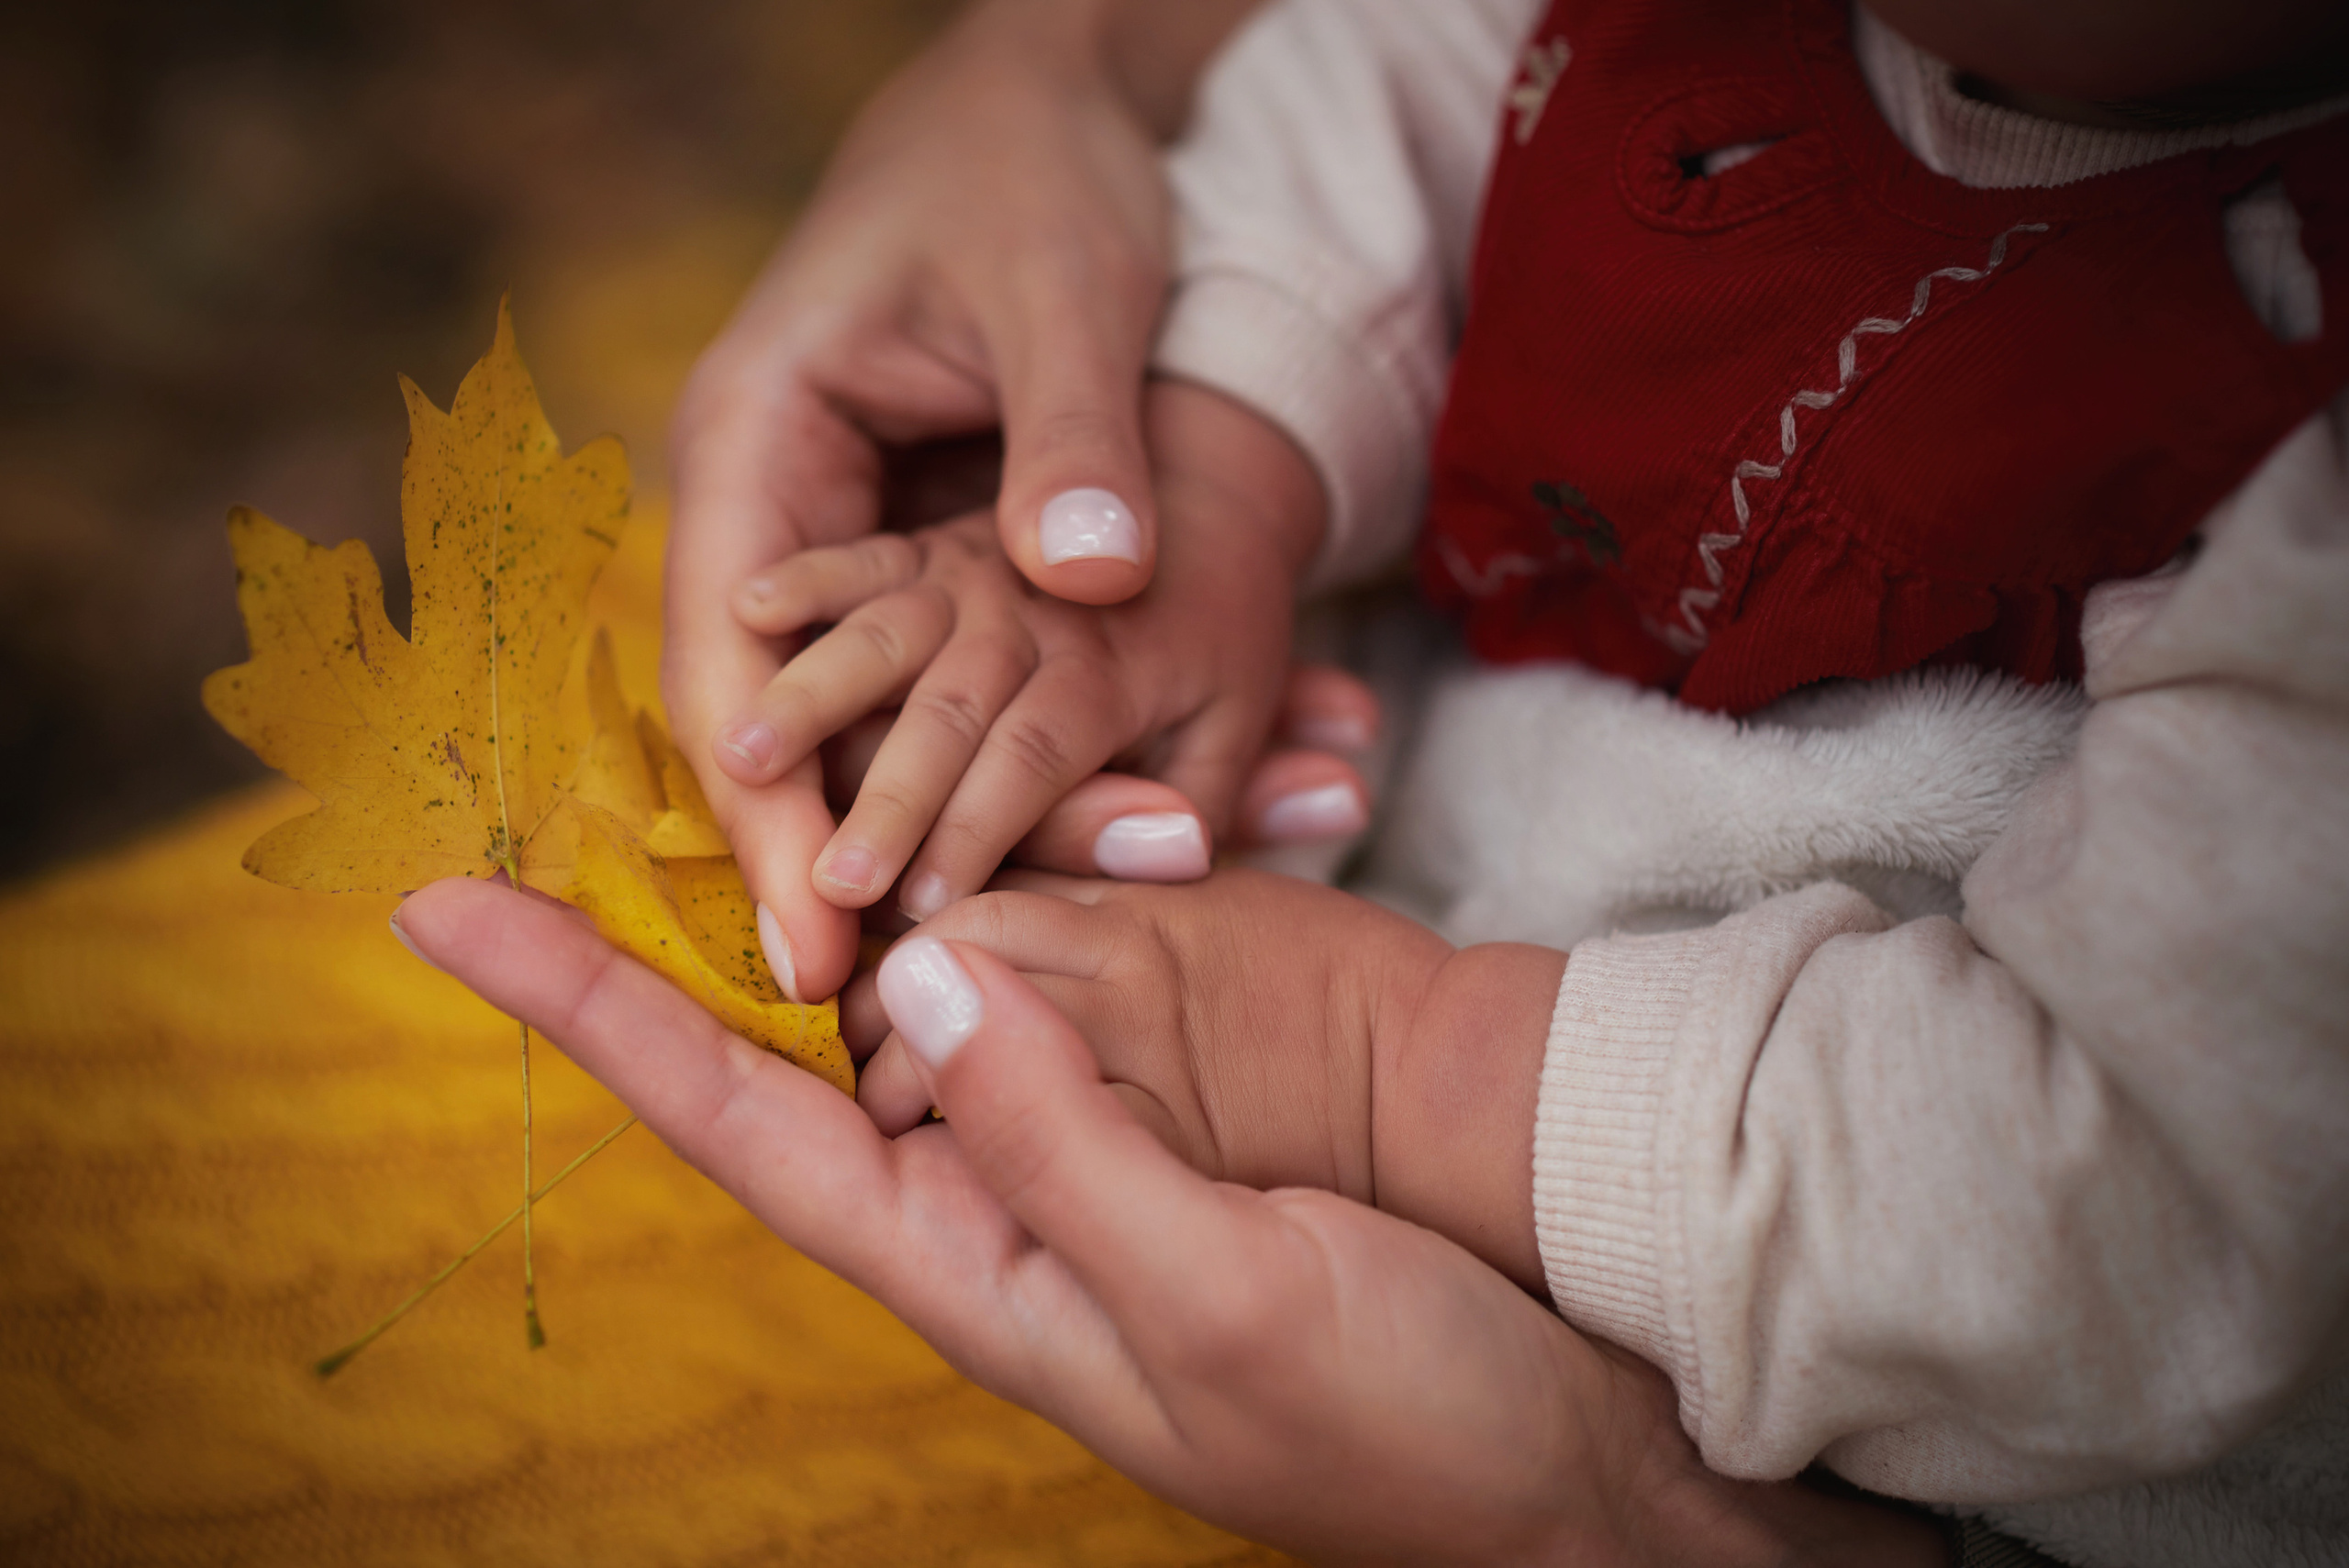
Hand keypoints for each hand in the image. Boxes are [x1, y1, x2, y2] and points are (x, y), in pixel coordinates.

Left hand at [392, 877, 1947, 1565]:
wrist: (1602, 1435)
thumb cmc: (1415, 1420)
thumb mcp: (1222, 1299)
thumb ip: (1059, 1138)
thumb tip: (915, 972)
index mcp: (978, 1265)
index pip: (741, 1124)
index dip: (588, 1013)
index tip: (441, 907)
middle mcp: (1018, 1184)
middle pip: (846, 1017)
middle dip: (804, 894)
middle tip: (767, 727)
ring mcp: (1116, 1125)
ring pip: (987, 955)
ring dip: (982, 859)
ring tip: (997, 769)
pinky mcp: (1213, 1078)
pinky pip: (1112, 951)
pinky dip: (1103, 870)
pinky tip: (1151, 811)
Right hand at [666, 0, 1253, 999]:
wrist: (1040, 106)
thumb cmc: (1032, 173)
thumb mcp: (1061, 290)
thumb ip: (1071, 438)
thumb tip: (1094, 585)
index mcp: (757, 439)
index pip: (730, 668)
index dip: (766, 823)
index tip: (811, 955)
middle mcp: (775, 508)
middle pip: (775, 728)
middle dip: (827, 867)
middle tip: (872, 1016)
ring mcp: (841, 541)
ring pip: (856, 725)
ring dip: (913, 834)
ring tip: (953, 976)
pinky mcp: (914, 558)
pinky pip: (932, 687)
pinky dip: (982, 767)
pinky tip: (1036, 858)